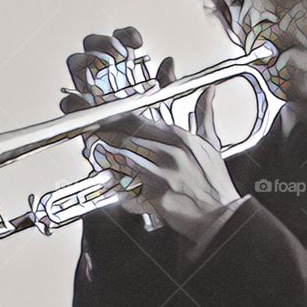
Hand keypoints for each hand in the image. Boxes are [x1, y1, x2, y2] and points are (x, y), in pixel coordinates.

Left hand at [62, 28, 240, 240]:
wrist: (221, 215)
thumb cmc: (213, 182)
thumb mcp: (210, 144)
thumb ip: (204, 114)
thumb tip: (209, 91)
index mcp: (179, 137)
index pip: (137, 119)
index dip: (111, 113)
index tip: (94, 110)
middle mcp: (170, 153)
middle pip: (124, 136)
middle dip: (101, 132)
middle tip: (85, 130)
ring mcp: (162, 176)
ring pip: (122, 160)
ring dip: (105, 157)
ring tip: (94, 154)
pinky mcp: (157, 198)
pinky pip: (127, 189)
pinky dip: (114, 186)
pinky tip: (107, 183)